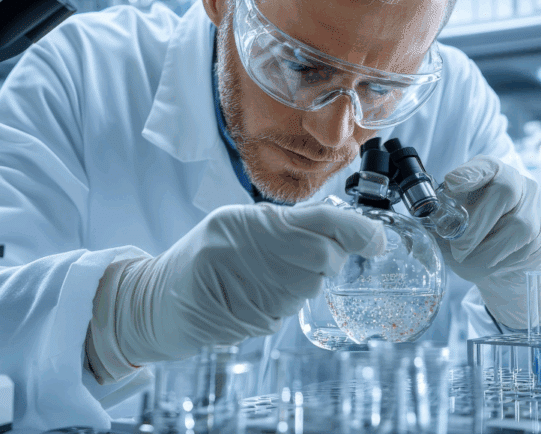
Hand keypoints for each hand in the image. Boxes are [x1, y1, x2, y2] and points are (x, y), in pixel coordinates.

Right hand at [87, 203, 384, 381]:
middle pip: (326, 258)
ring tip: (273, 273)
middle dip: (331, 257)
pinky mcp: (254, 319)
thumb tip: (337, 229)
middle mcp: (257, 254)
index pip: (323, 222)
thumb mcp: (237, 222)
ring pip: (311, 285)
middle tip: (315, 254)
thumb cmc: (205, 254)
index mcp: (254, 223)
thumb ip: (284, 223)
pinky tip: (260, 291)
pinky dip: (285, 299)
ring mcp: (256, 290)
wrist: (163, 299)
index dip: (358, 231)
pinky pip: (291, 307)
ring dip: (305, 279)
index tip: (378, 239)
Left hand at [433, 155, 540, 329]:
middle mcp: (519, 183)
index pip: (484, 165)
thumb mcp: (456, 220)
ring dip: (487, 251)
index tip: (452, 183)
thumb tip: (416, 232)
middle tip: (458, 247)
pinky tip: (491, 264)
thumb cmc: (477, 232)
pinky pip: (524, 250)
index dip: (470, 172)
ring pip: (517, 227)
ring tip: (470, 260)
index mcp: (491, 172)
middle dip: (476, 225)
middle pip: (504, 192)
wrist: (510, 260)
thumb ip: (440, 221)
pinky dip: (500, 263)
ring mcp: (537, 207)